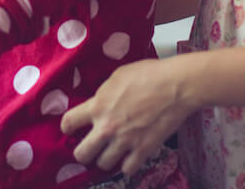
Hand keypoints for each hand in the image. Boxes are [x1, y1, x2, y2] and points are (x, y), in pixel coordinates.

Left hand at [61, 56, 196, 175]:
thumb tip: (100, 101)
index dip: (68, 126)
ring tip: (113, 151)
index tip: (73, 128)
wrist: (176, 85)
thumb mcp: (118, 76)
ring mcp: (125, 141)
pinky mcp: (143, 150)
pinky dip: (128, 165)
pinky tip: (131, 156)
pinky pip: (127, 169)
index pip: (68, 122)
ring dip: (107, 158)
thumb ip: (104, 93)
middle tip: (91, 147)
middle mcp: (107, 127)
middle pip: (81, 154)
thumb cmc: (150, 74)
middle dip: (84, 151)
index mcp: (98, 105)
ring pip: (103, 164)